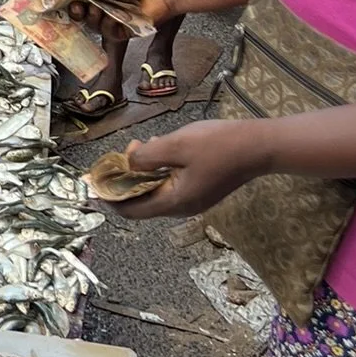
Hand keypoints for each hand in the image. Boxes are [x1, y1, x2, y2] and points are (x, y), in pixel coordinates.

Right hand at [60, 0, 174, 29]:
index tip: (67, 4)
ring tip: (100, 8)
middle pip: (85, 15)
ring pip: (95, 25)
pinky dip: (108, 25)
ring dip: (94, 17)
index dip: (73, 3)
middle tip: (78, 9)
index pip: (81, 0)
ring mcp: (118, 18)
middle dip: (79, 12)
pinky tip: (113, 17)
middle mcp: (109, 4)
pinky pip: (109, 33)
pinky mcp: (127, 31)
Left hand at [113, 120, 262, 220]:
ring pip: (158, 190)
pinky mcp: (203, 189)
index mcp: (174, 202)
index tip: (96, 183)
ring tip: (141, 146)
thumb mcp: (176, 146)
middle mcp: (183, 207)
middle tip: (122, 154)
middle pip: (143, 201)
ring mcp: (195, 200)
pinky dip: (160, 170)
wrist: (259, 146)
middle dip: (127, 179)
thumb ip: (146, 158)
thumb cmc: (218, 145)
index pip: (132, 211)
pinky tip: (161, 148)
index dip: (111, 199)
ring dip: (144, 171)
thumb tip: (128, 164)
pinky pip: (172, 184)